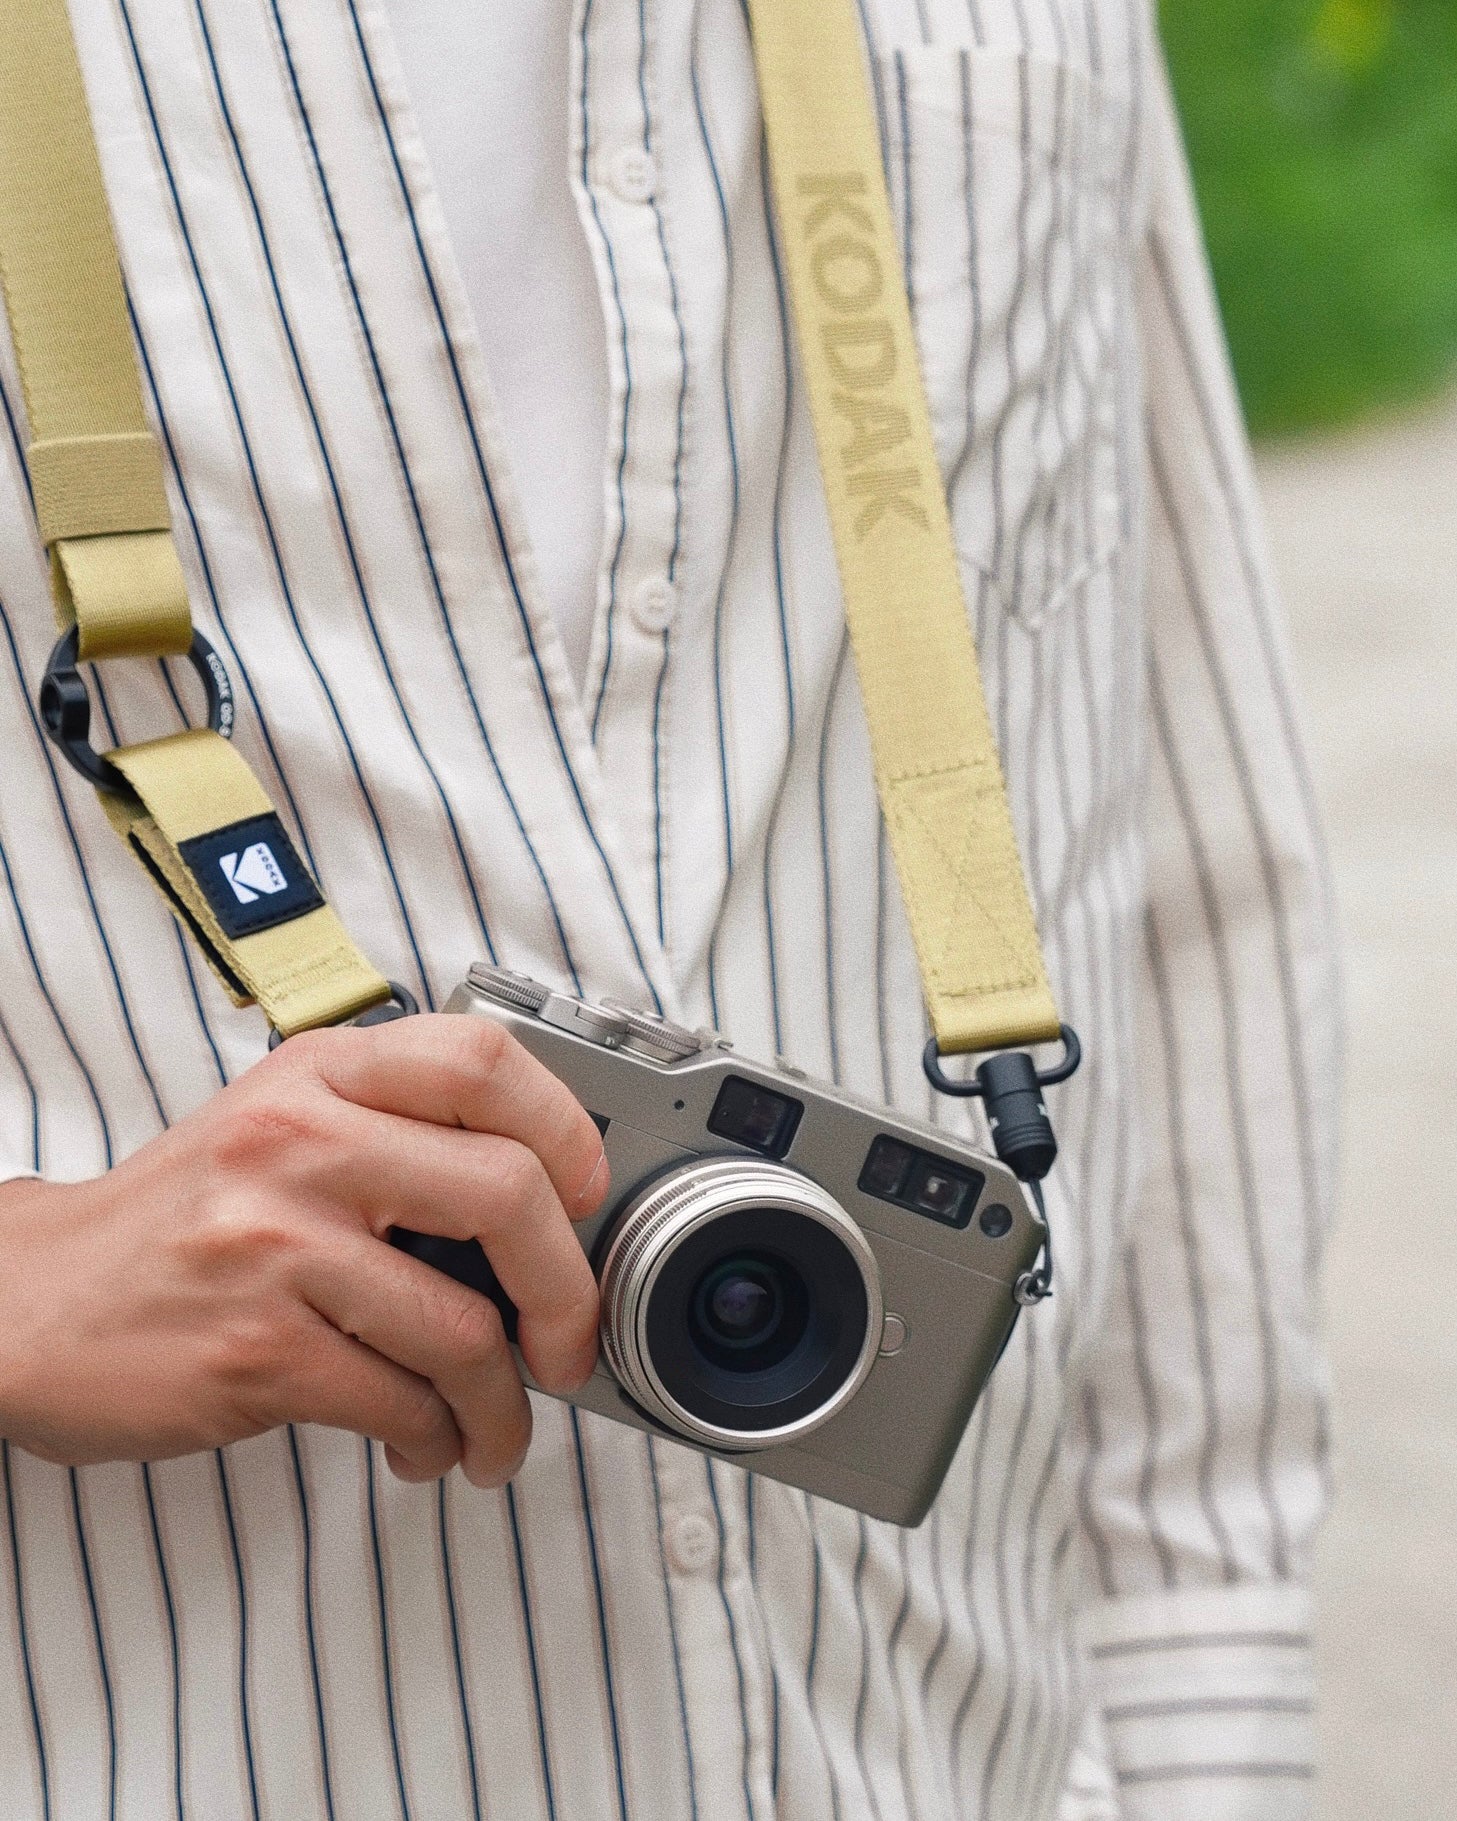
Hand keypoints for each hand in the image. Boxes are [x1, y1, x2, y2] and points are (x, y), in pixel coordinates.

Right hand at [0, 1014, 607, 1486]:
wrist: (30, 1302)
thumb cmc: (181, 1218)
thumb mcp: (280, 1123)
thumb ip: (395, 1127)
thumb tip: (548, 1196)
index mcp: (320, 1075)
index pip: (484, 1062)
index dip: (565, 1131)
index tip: (586, 1197)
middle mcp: (301, 1143)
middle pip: (509, 1194)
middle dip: (570, 1293)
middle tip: (568, 1345)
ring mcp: (276, 1245)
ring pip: (464, 1331)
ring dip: (504, 1406)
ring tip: (493, 1430)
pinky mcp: (255, 1350)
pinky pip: (400, 1402)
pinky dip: (434, 1439)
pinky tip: (423, 1446)